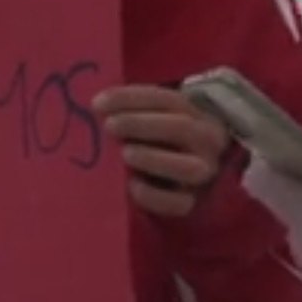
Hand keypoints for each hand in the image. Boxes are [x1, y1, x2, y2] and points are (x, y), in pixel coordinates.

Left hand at [93, 84, 230, 217]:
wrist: (176, 179)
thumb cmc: (153, 140)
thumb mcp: (146, 120)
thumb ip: (127, 112)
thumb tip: (96, 107)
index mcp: (194, 114)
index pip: (167, 100)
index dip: (132, 99)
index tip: (98, 103)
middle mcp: (206, 142)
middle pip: (181, 127)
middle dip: (141, 124)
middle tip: (109, 125)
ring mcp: (203, 174)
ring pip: (189, 167)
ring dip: (154, 158)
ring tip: (125, 154)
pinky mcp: (191, 202)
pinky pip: (179, 203)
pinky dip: (155, 196)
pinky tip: (132, 186)